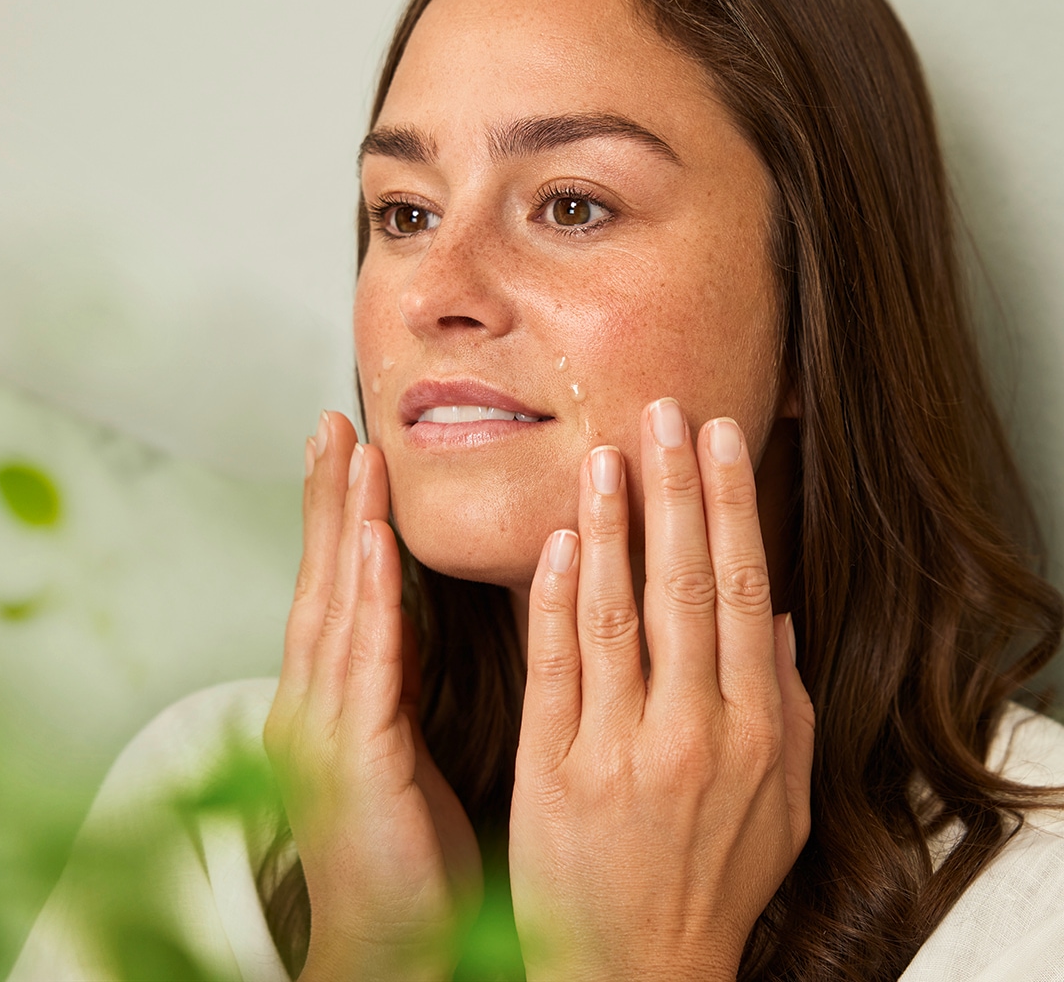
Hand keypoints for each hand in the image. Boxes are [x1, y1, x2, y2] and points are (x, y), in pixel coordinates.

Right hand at [263, 412, 481, 980]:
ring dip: (343, 525)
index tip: (353, 449)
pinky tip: (370, 542)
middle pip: (324, 580)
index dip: (341, 516)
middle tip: (337, 422)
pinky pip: (363, 663)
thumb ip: (409, 677)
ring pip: (336, 607)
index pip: (340, 589)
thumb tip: (434, 610)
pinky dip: (364, 597)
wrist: (398, 951)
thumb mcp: (409, 746)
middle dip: (329, 499)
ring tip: (354, 454)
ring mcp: (323, 733)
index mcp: (335, 702)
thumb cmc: (414, 853)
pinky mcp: (352, 762)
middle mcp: (315, 706)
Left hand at [509, 402, 813, 980]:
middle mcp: (693, 731)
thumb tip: (777, 618)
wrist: (636, 972)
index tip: (719, 441)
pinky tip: (555, 542)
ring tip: (602, 455)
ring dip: (611, 525)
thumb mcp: (782, 806)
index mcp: (753, 731)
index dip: (732, 508)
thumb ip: (786, 708)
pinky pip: (555, 667)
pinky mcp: (554, 769)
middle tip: (663, 414)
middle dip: (675, 491)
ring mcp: (619, 748)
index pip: (744, 592)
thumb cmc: (711, 885)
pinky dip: (554, 598)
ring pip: (616, 612)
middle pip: (686, 586)